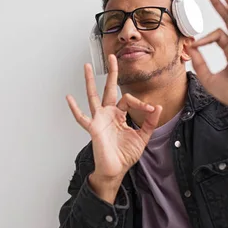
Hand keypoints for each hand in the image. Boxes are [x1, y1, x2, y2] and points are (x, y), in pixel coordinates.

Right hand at [66, 54, 161, 201]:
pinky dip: (75, 108)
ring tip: (86, 67)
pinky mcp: (93, 129)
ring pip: (93, 96)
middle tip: (112, 57)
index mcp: (120, 115)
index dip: (141, 103)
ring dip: (89, 82)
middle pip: (109, 89)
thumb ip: (150, 122)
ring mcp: (99, 120)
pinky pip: (82, 118)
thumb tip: (157, 107)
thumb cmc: (125, 155)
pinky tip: (69, 98)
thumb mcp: (143, 137)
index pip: (129, 99)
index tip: (151, 110)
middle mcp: (108, 114)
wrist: (116, 170)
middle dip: (111, 73)